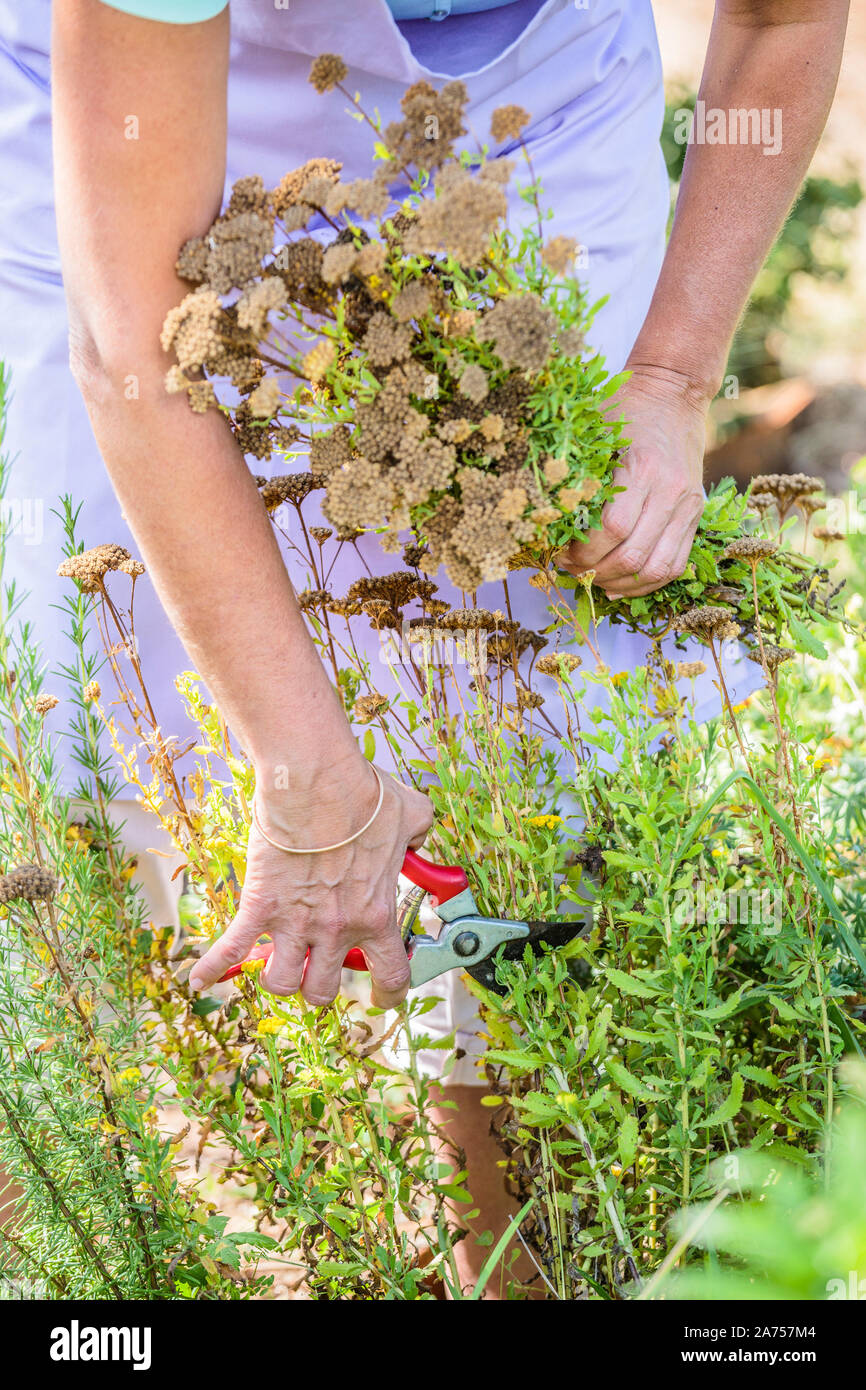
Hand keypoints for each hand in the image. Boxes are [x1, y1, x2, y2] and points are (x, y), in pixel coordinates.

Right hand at [188, 762, 432, 1007]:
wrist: (318, 782)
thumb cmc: (363, 797)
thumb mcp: (412, 816)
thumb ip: (419, 836)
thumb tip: (419, 837)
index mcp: (375, 915)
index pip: (390, 975)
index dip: (387, 994)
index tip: (380, 997)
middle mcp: (336, 929)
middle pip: (323, 990)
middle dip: (319, 986)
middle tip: (316, 968)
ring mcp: (295, 923)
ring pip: (281, 982)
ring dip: (278, 978)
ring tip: (276, 963)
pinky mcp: (259, 906)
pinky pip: (230, 949)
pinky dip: (212, 968)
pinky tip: (200, 979)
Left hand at [559, 366, 707, 596]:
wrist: (673, 394)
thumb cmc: (624, 411)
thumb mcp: (594, 434)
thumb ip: (576, 476)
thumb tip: (546, 523)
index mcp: (641, 468)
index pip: (612, 529)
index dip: (583, 551)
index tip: (562, 553)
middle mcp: (669, 490)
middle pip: (633, 555)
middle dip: (596, 572)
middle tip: (572, 569)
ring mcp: (687, 505)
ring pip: (657, 567)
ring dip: (622, 584)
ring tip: (595, 580)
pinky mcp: (695, 514)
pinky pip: (676, 564)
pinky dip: (649, 582)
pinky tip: (623, 583)